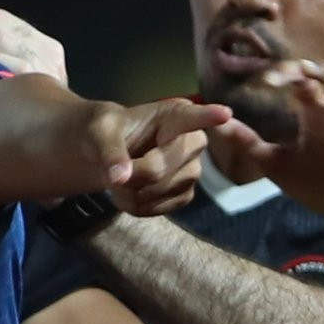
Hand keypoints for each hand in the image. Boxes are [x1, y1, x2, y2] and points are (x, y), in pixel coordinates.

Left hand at [104, 96, 226, 219]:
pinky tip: (129, 190)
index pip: (193, 116)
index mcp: (174, 115)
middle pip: (157, 169)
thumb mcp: (99, 131)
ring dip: (127, 191)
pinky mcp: (185, 195)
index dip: (209, 116)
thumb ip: (109, 151)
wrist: (107, 153)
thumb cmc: (107, 131)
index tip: (224, 114)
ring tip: (121, 175)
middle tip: (113, 165)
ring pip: (154, 193)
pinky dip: (133, 206)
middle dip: (127, 174)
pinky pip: (155, 209)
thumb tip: (119, 177)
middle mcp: (193, 142)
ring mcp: (192, 171)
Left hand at [203, 60, 323, 247]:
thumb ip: (247, 141)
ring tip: (320, 86)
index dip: (284, 75)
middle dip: (310, 72)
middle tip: (286, 77)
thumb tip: (216, 123)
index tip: (261, 83)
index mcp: (316, 113)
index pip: (302, 80)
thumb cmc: (316, 184)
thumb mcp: (274, 162)